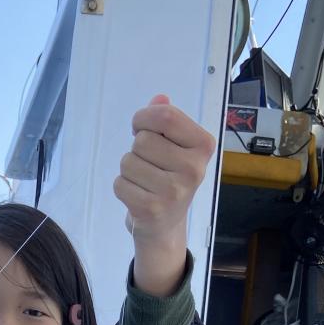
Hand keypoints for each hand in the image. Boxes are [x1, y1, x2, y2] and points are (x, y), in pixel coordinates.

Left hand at [113, 95, 215, 295]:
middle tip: (149, 164)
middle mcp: (193, 169)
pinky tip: (138, 195)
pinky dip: (123, 187)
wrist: (165, 227)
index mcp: (203, 146)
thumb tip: (159, 97)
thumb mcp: (175, 146)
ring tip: (145, 181)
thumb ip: (166, 121)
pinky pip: (120, 183)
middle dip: (136, 148)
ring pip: (128, 161)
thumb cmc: (170, 178)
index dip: (144, 117)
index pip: (166, 116)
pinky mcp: (151, 209)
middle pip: (142, 140)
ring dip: (129, 169)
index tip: (139, 126)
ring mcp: (173, 191)